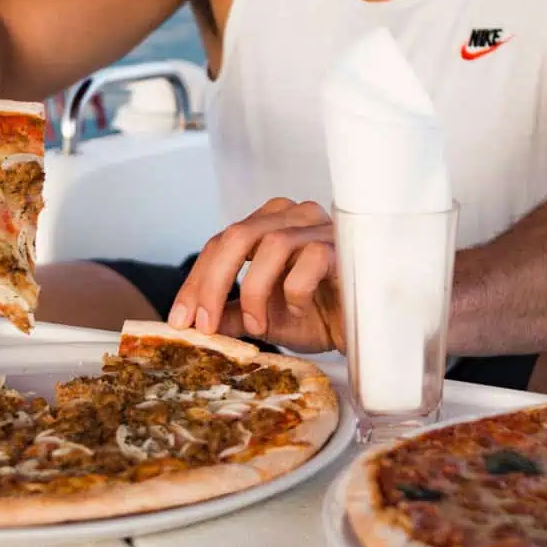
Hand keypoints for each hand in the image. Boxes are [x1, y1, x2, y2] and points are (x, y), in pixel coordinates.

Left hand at [169, 198, 344, 353]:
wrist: (368, 329)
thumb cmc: (321, 315)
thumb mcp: (263, 319)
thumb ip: (229, 314)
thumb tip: (191, 324)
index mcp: (268, 226)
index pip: (219, 244)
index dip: (194, 283)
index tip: (178, 322)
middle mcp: (292, 217)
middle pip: (236, 236)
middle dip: (210, 284)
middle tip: (201, 325)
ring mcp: (320, 228)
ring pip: (270, 245)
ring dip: (254, 292)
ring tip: (257, 325)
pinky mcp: (345, 246)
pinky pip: (309, 262)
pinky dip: (294, 292)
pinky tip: (300, 312)